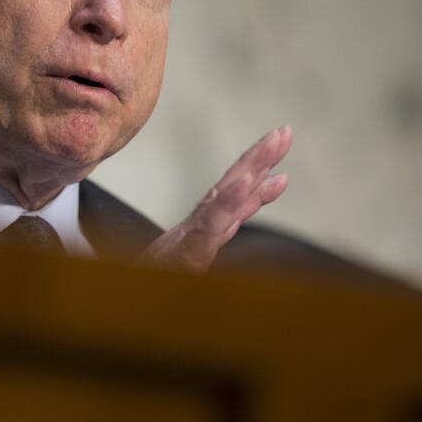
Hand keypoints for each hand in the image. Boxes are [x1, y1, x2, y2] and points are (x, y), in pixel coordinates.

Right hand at [141, 125, 292, 271]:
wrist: (137, 290)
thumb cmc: (168, 267)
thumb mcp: (204, 244)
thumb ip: (235, 216)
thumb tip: (260, 197)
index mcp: (210, 220)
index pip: (238, 186)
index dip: (259, 160)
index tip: (280, 136)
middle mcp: (206, 220)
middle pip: (237, 183)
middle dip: (261, 156)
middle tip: (284, 131)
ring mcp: (198, 232)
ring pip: (228, 194)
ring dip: (251, 166)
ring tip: (272, 144)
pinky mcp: (190, 249)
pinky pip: (212, 222)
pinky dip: (228, 200)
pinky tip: (245, 183)